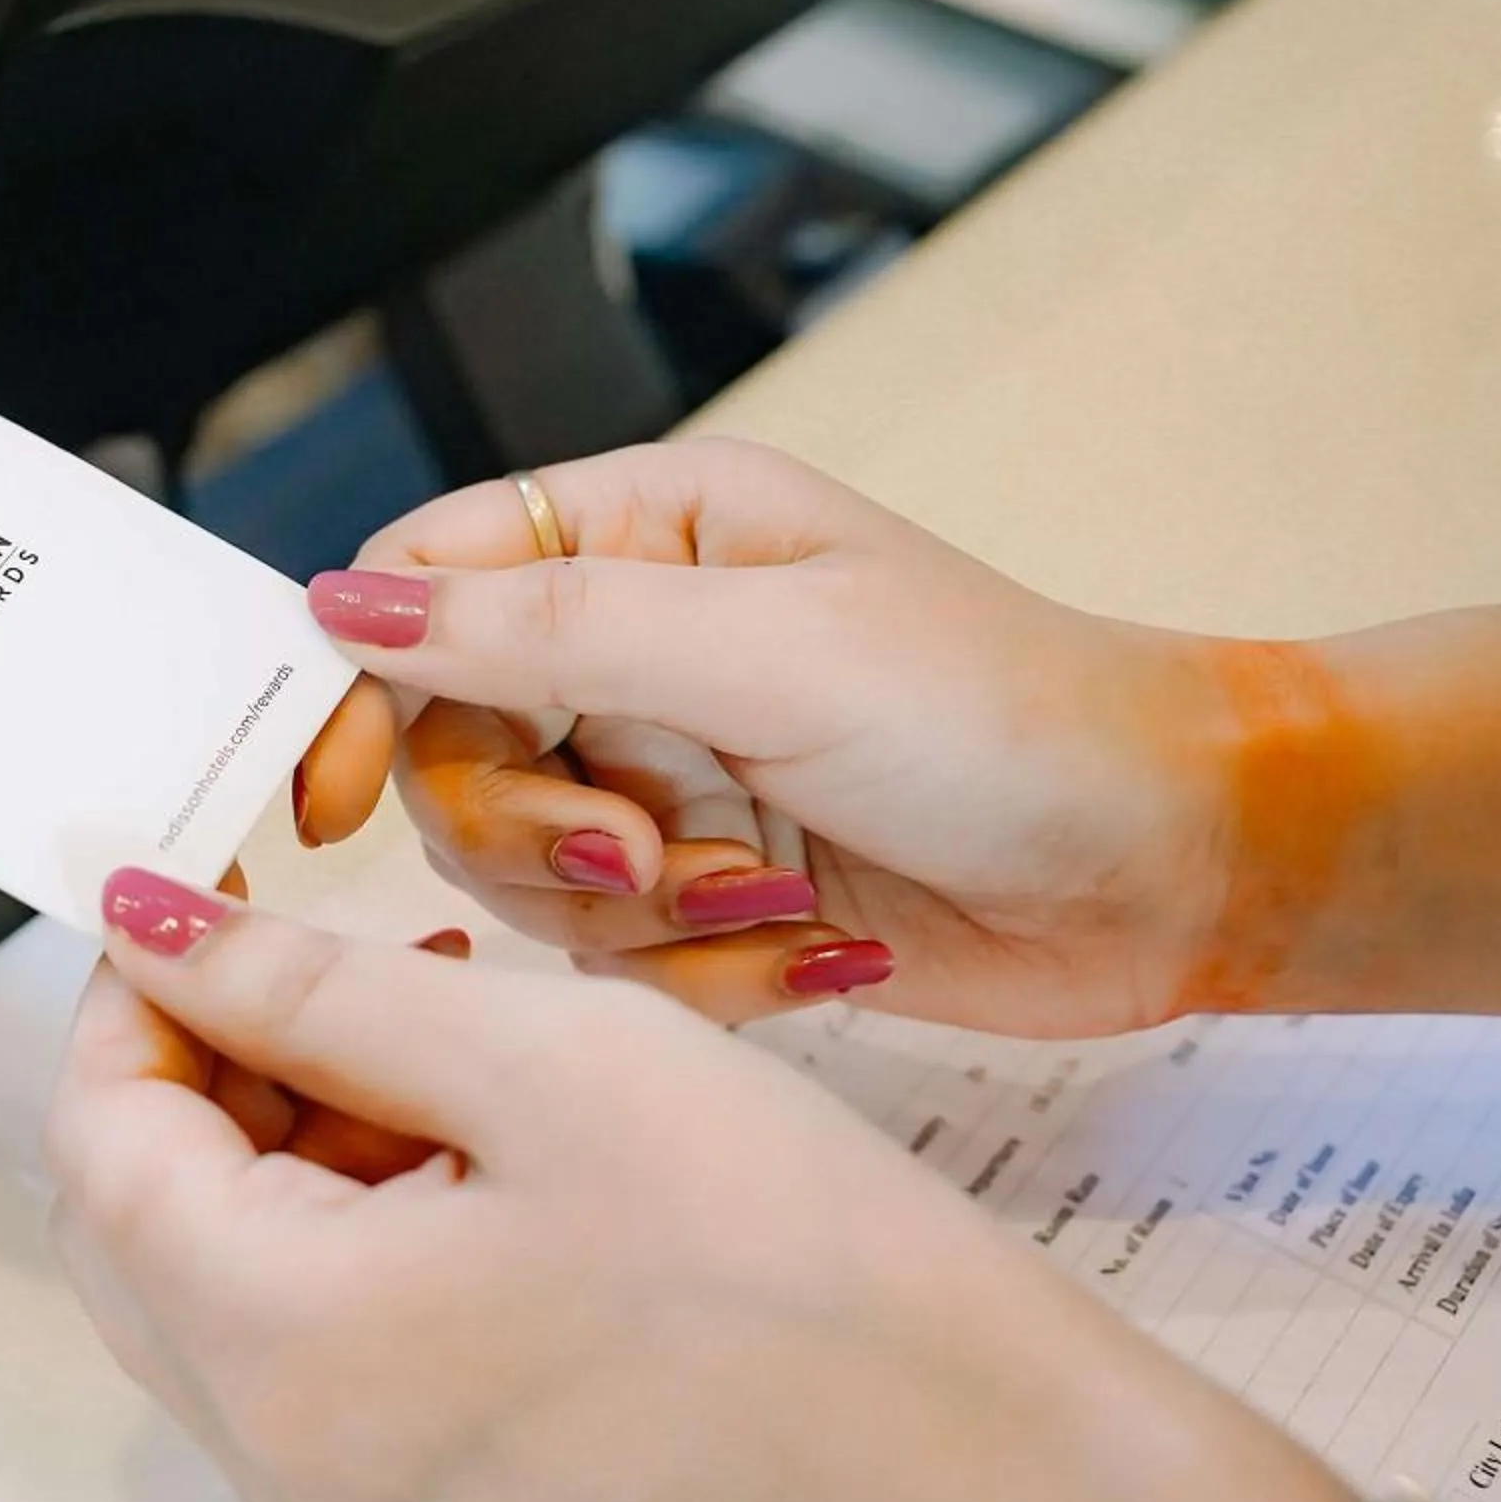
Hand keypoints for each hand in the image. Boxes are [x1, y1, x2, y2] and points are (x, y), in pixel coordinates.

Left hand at [46, 874, 1345, 1501]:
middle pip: (135, 1223)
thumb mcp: (547, 1065)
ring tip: (412, 1019)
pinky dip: (343, 1222)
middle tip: (296, 944)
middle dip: (195, 1063)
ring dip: (273, 1136)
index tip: (204, 897)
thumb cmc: (813, 1283)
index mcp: (291, 1354)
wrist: (1006, 1490)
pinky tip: (459, 1133)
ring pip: (217, 1283)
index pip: (97, 1140)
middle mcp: (291, 1464)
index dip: (136, 994)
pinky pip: (311, 1350)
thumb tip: (158, 929)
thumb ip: (317, 989)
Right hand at [291, 440, 1252, 1036]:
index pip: (426, 583)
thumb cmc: (1010, 717)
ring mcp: (672, 772)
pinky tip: (808, 941)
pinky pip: (607, 954)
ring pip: (519, 865)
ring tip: (757, 888)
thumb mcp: (764, 650)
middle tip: (637, 853)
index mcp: (646, 534)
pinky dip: (695, 966)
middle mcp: (640, 648)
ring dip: (631, 906)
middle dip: (534, 823)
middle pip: (449, 745)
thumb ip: (543, 628)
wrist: (1176, 867)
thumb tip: (346, 604)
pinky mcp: (708, 892)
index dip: (358, 684)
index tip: (324, 793)